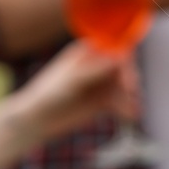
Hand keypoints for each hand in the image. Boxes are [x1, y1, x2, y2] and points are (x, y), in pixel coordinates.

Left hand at [12, 40, 130, 138]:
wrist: (37, 119)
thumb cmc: (49, 93)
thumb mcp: (72, 80)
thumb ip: (95, 70)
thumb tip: (120, 57)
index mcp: (88, 52)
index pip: (113, 48)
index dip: (124, 58)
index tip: (126, 72)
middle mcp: (97, 65)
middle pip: (123, 67)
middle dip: (129, 78)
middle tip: (129, 90)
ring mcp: (101, 84)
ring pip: (124, 86)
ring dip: (130, 96)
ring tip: (131, 108)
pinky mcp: (103, 102)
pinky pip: (120, 103)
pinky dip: (127, 108)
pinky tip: (131, 115)